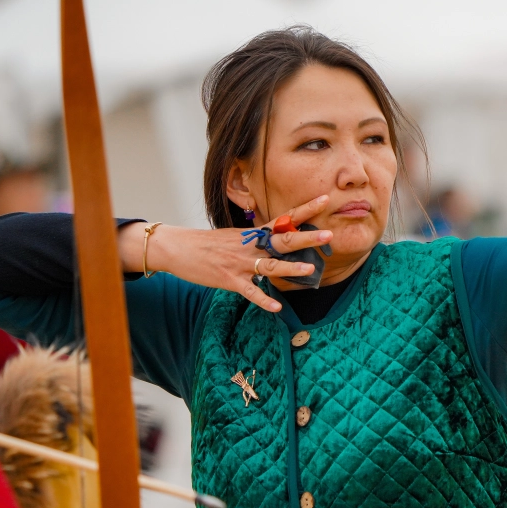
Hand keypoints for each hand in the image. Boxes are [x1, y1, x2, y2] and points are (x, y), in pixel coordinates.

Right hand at [121, 196, 333, 312]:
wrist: (177, 248)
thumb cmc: (210, 244)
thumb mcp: (237, 236)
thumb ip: (260, 238)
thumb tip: (282, 237)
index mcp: (254, 234)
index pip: (284, 219)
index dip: (305, 210)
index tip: (325, 200)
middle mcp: (251, 246)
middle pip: (283, 241)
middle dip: (307, 239)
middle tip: (329, 235)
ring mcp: (240, 263)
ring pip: (270, 266)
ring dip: (291, 268)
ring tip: (310, 269)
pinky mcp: (229, 280)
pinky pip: (250, 292)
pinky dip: (263, 300)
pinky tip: (277, 307)